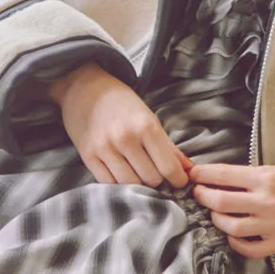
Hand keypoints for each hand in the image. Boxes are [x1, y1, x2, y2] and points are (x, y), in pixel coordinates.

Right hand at [50, 63, 191, 188]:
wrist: (84, 89)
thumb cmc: (121, 103)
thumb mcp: (149, 117)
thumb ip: (169, 146)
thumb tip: (190, 169)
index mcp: (145, 126)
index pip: (168, 166)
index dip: (177, 179)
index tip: (179, 181)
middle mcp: (125, 139)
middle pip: (150, 179)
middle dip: (158, 180)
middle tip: (156, 173)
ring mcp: (105, 149)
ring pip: (130, 184)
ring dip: (138, 184)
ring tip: (139, 173)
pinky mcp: (88, 157)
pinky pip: (108, 183)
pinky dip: (118, 184)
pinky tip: (123, 173)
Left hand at [188, 162, 274, 258]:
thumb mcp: (273, 169)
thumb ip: (246, 176)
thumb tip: (214, 179)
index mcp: (265, 178)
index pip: (223, 175)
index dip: (203, 175)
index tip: (193, 175)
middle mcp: (267, 202)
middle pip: (221, 202)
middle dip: (203, 196)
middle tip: (198, 194)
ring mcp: (272, 225)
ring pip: (231, 227)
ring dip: (216, 220)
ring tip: (215, 213)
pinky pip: (248, 249)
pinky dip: (235, 242)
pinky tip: (233, 234)